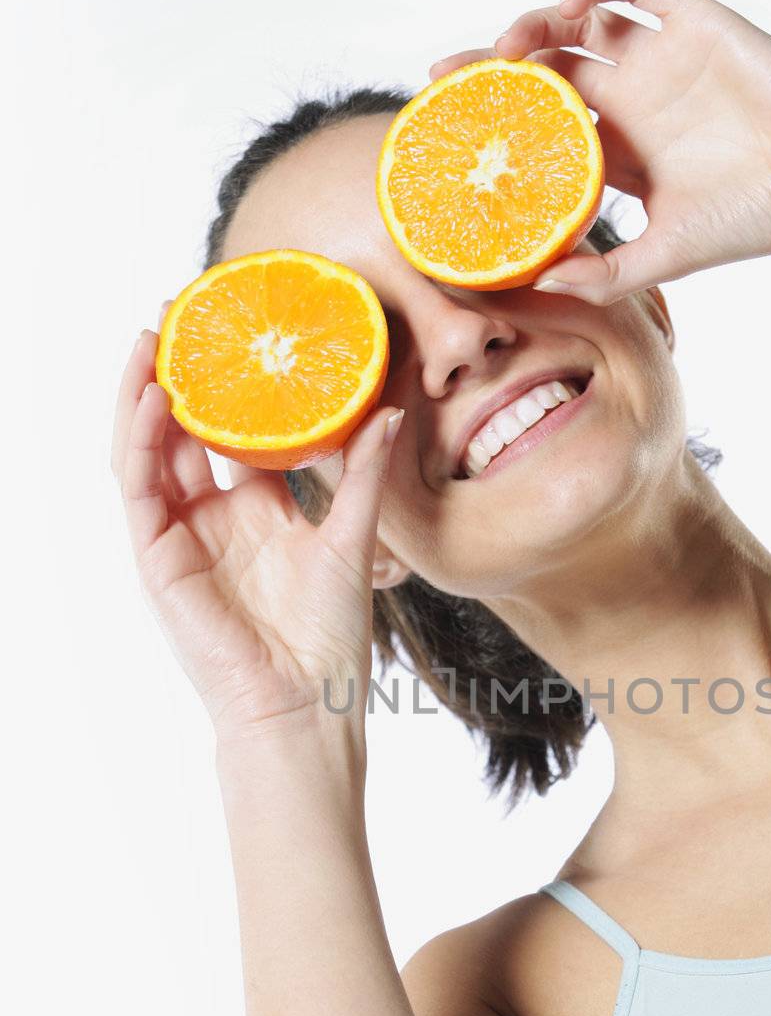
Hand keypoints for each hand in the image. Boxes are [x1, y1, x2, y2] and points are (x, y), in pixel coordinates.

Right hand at [112, 320, 402, 743]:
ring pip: (149, 449)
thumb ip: (361, 475)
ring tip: (152, 335)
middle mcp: (213, 518)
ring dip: (145, 392)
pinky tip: (151, 396)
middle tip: (183, 311)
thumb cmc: (329, 639)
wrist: (303, 704)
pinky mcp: (158, 557)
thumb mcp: (351, 539)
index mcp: (258, 512)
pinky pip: (138, 487)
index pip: (236, 434)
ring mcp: (181, 536)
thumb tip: (386, 411)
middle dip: (179, 373)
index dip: (234, 384)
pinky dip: (139, 440)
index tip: (241, 330)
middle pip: (185, 431)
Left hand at [429, 0, 770, 304]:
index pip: (543, 130)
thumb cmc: (756, 221)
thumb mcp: (666, 256)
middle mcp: (635, 103)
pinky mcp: (692, 23)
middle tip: (452, 78)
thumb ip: (604, 273)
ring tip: (510, 47)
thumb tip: (539, 282)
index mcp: (622, 154)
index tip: (454, 129)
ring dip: (537, 25)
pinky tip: (574, 4)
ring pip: (580, 26)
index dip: (499, 125)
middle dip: (496, 70)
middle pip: (546, 72)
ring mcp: (661, 60)